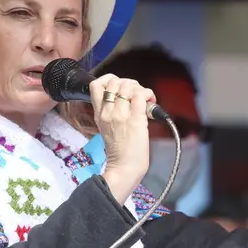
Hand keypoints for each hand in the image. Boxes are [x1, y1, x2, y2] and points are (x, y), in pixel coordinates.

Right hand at [89, 74, 155, 202]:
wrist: (124, 167)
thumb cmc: (120, 151)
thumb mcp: (106, 127)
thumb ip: (111, 111)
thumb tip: (126, 96)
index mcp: (99, 114)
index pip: (96, 85)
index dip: (109, 80)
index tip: (120, 88)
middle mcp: (108, 112)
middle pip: (114, 81)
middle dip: (128, 83)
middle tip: (136, 94)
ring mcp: (121, 115)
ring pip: (128, 86)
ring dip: (140, 88)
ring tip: (145, 99)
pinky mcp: (136, 119)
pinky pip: (141, 96)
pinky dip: (148, 94)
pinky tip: (151, 102)